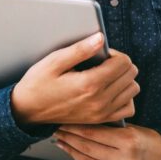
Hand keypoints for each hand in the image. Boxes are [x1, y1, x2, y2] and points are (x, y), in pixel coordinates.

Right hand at [10, 33, 139, 125]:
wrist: (28, 110)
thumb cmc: (38, 84)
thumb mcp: (54, 62)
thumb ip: (80, 50)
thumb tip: (100, 39)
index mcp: (89, 84)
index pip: (123, 63)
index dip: (114, 53)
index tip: (101, 53)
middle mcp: (99, 100)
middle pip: (130, 75)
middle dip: (120, 63)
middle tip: (103, 62)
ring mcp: (101, 113)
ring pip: (132, 90)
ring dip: (124, 79)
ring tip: (107, 75)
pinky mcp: (100, 120)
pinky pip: (127, 108)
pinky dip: (124, 97)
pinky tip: (111, 90)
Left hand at [54, 124, 160, 159]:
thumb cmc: (149, 141)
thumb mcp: (133, 129)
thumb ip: (110, 130)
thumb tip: (80, 124)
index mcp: (130, 142)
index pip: (94, 134)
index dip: (75, 128)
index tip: (63, 122)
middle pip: (89, 149)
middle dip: (70, 139)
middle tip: (57, 131)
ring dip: (74, 153)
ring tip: (63, 144)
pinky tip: (78, 157)